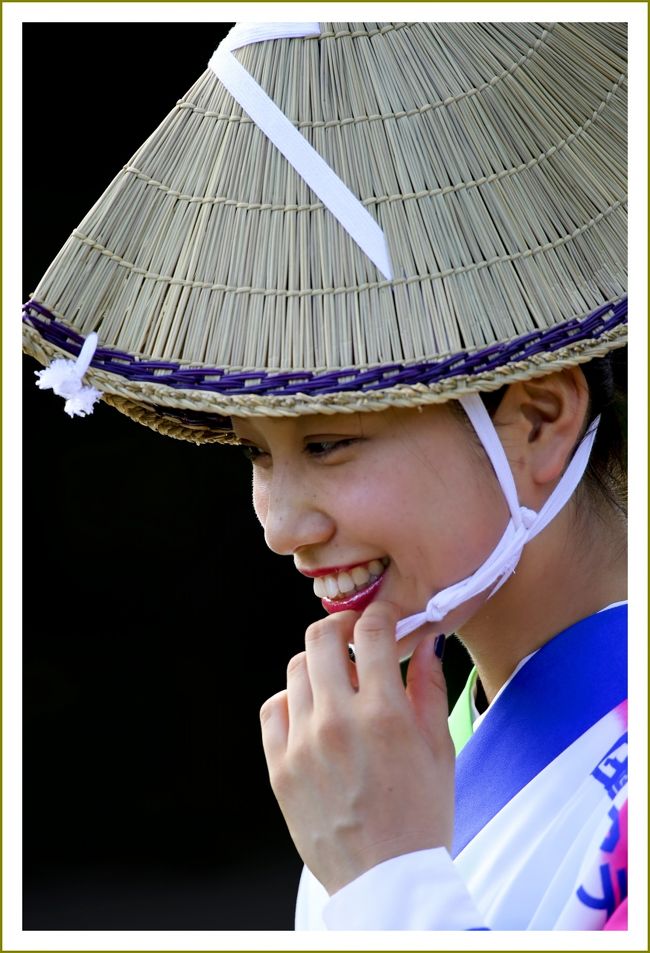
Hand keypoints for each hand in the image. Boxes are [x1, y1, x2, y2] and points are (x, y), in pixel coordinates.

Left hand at [259, 600, 454, 894]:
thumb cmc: (421, 817)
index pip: (371, 632)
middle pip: (321, 638)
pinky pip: (274, 709)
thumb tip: (425, 642)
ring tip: (337, 681)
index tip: (383, 618)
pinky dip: (292, 700)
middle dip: (341, 627)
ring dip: (318, 664)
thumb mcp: (440, 750)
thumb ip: (429, 688)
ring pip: (295, 669)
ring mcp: (302, 745)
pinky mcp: (280, 768)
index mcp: (384, 715)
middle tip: (354, 638)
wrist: (386, 881)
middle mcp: (338, 722)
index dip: (379, 614)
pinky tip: (312, 711)